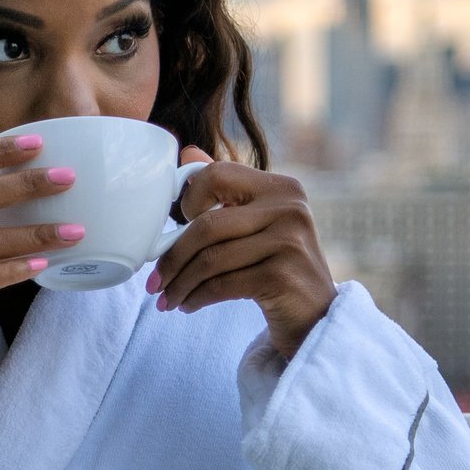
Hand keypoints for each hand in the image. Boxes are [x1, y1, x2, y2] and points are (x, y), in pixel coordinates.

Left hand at [147, 147, 335, 360]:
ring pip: (211, 260)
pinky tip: (188, 306)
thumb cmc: (278, 267)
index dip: (189, 200)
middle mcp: (290, 209)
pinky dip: (197, 298)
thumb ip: (226, 190)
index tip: (175, 227)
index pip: (217, 175)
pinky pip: (222, 285)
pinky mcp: (282, 276)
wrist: (316, 317)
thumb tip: (188, 152)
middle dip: (173, 257)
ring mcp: (289, 242)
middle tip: (153, 282)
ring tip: (167, 299)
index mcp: (281, 187)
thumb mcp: (257, 225)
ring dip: (180, 284)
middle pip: (208, 224)